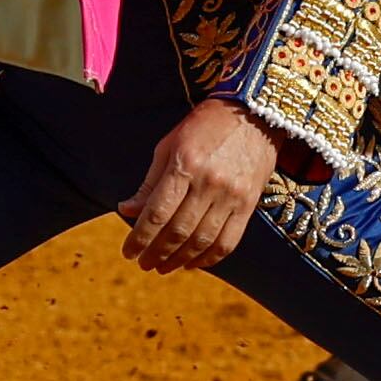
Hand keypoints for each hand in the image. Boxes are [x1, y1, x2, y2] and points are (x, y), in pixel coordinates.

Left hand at [118, 98, 279, 274]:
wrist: (254, 113)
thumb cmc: (204, 126)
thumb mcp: (169, 145)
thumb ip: (149, 182)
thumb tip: (126, 210)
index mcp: (185, 165)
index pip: (157, 213)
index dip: (139, 238)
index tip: (128, 252)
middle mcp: (209, 183)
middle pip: (178, 231)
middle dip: (156, 253)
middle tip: (144, 264)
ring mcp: (232, 195)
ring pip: (202, 241)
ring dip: (179, 260)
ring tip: (164, 267)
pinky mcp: (249, 204)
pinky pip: (228, 241)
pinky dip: (209, 258)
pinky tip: (193, 263)